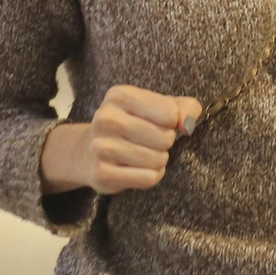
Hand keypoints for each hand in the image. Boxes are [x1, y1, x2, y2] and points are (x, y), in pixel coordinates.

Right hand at [40, 85, 201, 194]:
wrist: (88, 151)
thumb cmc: (135, 124)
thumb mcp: (161, 106)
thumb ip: (186, 108)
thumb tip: (187, 125)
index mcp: (120, 95)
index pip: (171, 113)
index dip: (174, 121)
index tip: (162, 122)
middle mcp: (106, 118)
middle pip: (165, 138)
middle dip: (166, 142)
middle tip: (150, 141)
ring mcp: (100, 147)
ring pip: (158, 160)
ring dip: (159, 160)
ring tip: (143, 154)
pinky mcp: (101, 174)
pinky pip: (148, 178)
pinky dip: (151, 176)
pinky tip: (137, 168)